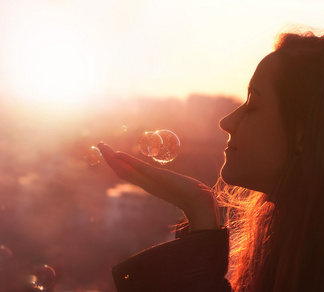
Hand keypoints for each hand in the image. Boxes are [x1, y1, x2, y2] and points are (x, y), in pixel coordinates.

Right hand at [97, 143, 219, 230]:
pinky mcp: (160, 178)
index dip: (116, 163)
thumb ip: (170, 182)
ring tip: (102, 146)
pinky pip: (141, 169)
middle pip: (121, 171)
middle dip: (109, 158)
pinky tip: (119, 154)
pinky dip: (128, 161)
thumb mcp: (176, 185)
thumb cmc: (191, 195)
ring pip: (126, 171)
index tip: (109, 152)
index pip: (127, 173)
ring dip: (112, 158)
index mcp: (149, 185)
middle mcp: (146, 184)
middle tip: (99, 145)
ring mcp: (151, 182)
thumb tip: (170, 179)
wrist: (200, 203)